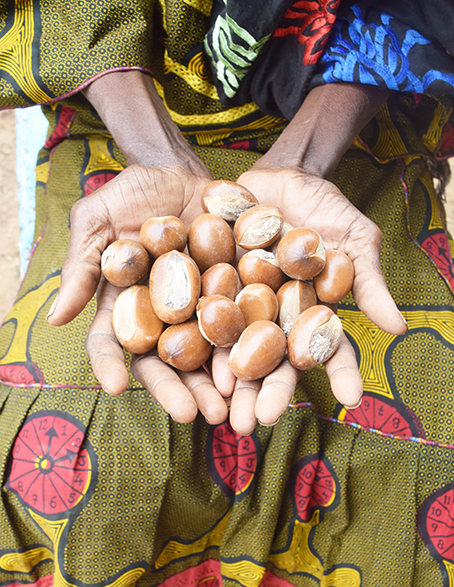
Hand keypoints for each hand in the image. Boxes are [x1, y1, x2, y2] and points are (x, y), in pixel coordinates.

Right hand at [47, 163, 236, 422]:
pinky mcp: (236, 291)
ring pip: (208, 353)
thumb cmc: (130, 193)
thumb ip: (82, 265)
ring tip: (230, 409)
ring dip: (218, 384)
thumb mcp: (97, 220)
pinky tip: (263, 369)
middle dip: (177, 389)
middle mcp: (164, 314)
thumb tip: (57, 318)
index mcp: (126, 304)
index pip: (114, 341)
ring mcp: (201, 305)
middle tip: (191, 416)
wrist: (179, 170)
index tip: (116, 386)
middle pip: (167, 359)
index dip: (112, 364)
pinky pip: (245, 321)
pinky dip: (252, 345)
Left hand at [212, 163, 406, 431]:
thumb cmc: (327, 210)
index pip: (328, 349)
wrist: (282, 176)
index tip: (351, 401)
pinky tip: (180, 357)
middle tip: (258, 423)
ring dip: (224, 379)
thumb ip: (367, 281)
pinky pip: (198, 309)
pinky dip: (191, 332)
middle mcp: (274, 318)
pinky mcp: (210, 283)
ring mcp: (241, 303)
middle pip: (272, 360)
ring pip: (232, 346)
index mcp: (311, 315)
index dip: (340, 374)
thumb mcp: (355, 240)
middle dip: (266, 391)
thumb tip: (398, 328)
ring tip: (217, 408)